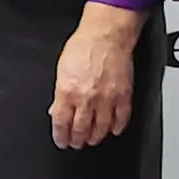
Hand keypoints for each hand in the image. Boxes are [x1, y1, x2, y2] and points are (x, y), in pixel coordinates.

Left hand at [50, 4, 142, 148]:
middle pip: (81, 129)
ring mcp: (106, 98)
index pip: (61, 123)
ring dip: (95, 137)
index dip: (61, 136)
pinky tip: (113, 130)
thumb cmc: (83, 46)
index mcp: (67, 91)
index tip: (62, 141)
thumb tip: (56, 109)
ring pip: (101, 128)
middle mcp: (86, 98)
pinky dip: (117, 127)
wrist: (106, 35)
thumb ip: (59, 93)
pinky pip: (121, 118)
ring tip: (92, 139)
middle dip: (77, 140)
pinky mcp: (123, 95)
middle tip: (76, 143)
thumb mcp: (61, 69)